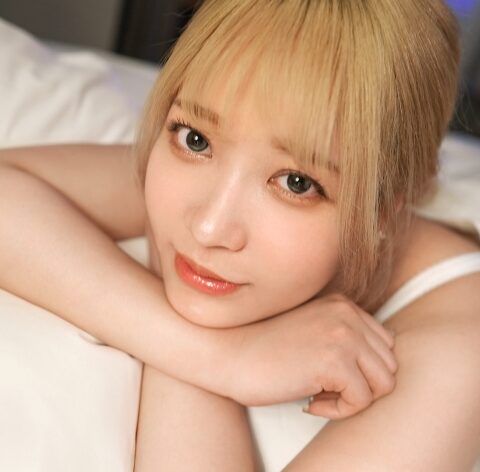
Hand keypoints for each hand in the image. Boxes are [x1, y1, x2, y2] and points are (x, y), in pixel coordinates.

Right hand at [224, 294, 396, 419]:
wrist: (229, 353)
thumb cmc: (265, 349)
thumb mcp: (312, 330)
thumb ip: (344, 337)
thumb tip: (376, 367)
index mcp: (343, 305)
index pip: (384, 345)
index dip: (362, 370)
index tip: (331, 376)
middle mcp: (347, 314)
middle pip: (388, 365)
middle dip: (362, 385)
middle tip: (326, 389)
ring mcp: (343, 335)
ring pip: (384, 383)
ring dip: (354, 399)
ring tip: (321, 395)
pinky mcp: (334, 361)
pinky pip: (362, 401)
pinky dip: (339, 411)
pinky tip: (310, 403)